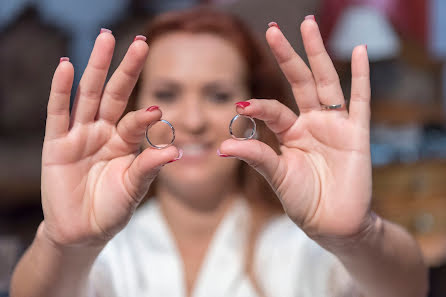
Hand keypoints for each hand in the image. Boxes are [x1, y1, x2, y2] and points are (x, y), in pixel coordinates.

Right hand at [41, 32, 179, 247]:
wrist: (82, 232)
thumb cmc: (112, 209)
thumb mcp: (134, 188)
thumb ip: (149, 166)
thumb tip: (174, 149)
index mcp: (123, 142)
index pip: (135, 120)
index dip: (145, 115)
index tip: (157, 109)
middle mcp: (103, 132)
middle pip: (114, 94)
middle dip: (126, 69)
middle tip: (140, 43)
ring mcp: (79, 135)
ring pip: (88, 95)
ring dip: (95, 67)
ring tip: (105, 39)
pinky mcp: (56, 145)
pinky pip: (58, 113)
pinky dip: (61, 90)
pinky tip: (66, 67)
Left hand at [219, 18, 372, 241]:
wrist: (333, 224)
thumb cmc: (304, 201)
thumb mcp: (277, 176)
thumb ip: (256, 157)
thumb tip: (222, 145)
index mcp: (291, 132)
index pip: (273, 109)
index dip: (258, 105)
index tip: (241, 105)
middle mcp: (312, 122)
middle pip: (299, 81)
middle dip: (287, 56)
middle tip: (273, 30)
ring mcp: (335, 125)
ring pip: (325, 82)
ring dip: (317, 53)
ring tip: (308, 25)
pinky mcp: (357, 133)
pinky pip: (360, 100)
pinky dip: (361, 76)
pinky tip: (358, 51)